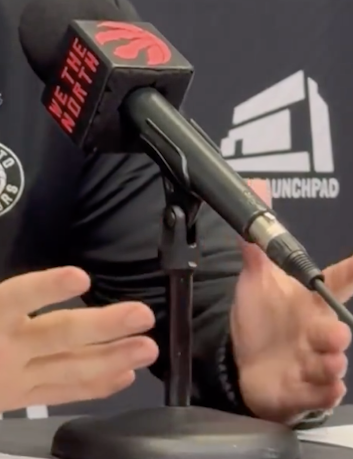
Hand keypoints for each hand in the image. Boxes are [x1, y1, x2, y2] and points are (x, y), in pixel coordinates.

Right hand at [0, 158, 158, 416]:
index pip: (16, 298)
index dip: (48, 288)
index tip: (82, 276)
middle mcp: (1, 349)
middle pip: (56, 337)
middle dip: (103, 327)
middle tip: (140, 313)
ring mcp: (15, 378)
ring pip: (69, 369)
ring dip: (112, 358)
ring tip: (148, 346)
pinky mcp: (23, 396)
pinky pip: (65, 392)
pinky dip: (97, 386)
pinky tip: (125, 373)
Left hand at [231, 180, 352, 423]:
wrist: (245, 364)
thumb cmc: (262, 319)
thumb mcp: (257, 278)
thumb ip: (257, 240)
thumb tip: (257, 188)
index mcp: (310, 302)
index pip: (337, 282)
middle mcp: (316, 332)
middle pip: (333, 330)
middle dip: (336, 332)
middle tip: (335, 331)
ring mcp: (311, 363)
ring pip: (329, 364)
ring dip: (331, 363)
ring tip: (331, 360)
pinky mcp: (301, 390)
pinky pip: (318, 394)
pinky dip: (323, 392)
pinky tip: (327, 387)